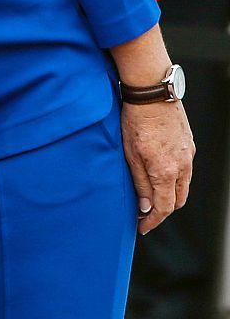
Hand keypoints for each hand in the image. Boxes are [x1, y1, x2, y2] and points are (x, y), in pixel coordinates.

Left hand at [123, 100, 193, 234]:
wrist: (152, 93)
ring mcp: (188, 155)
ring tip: (150, 195)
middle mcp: (182, 166)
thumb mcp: (130, 154)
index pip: (164, 207)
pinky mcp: (188, 145)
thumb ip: (139, 182)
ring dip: (169, 195)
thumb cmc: (135, 120)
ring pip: (183, 186)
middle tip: (144, 213)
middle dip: (162, 210)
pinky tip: (159, 174)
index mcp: (166, 171)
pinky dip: (174, 179)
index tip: (142, 227)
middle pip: (177, 200)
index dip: (153, 220)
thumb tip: (145, 207)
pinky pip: (184, 171)